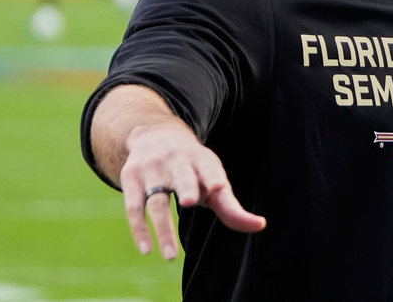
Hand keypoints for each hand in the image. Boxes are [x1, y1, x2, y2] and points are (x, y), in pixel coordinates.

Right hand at [119, 122, 265, 259]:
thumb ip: (232, 207)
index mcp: (201, 160)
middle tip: (190, 201)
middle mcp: (176, 161)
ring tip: (171, 256)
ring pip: (156, 200)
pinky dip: (139, 229)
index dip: (212, 176)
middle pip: (182, 176)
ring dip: (163, 228)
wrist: (155, 135)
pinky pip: (134, 207)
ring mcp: (152, 169)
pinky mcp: (131, 178)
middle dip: (187, 186)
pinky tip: (147, 249)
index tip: (218, 187)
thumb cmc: (193, 170)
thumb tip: (260, 226)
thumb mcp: (212, 181)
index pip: (209, 167)